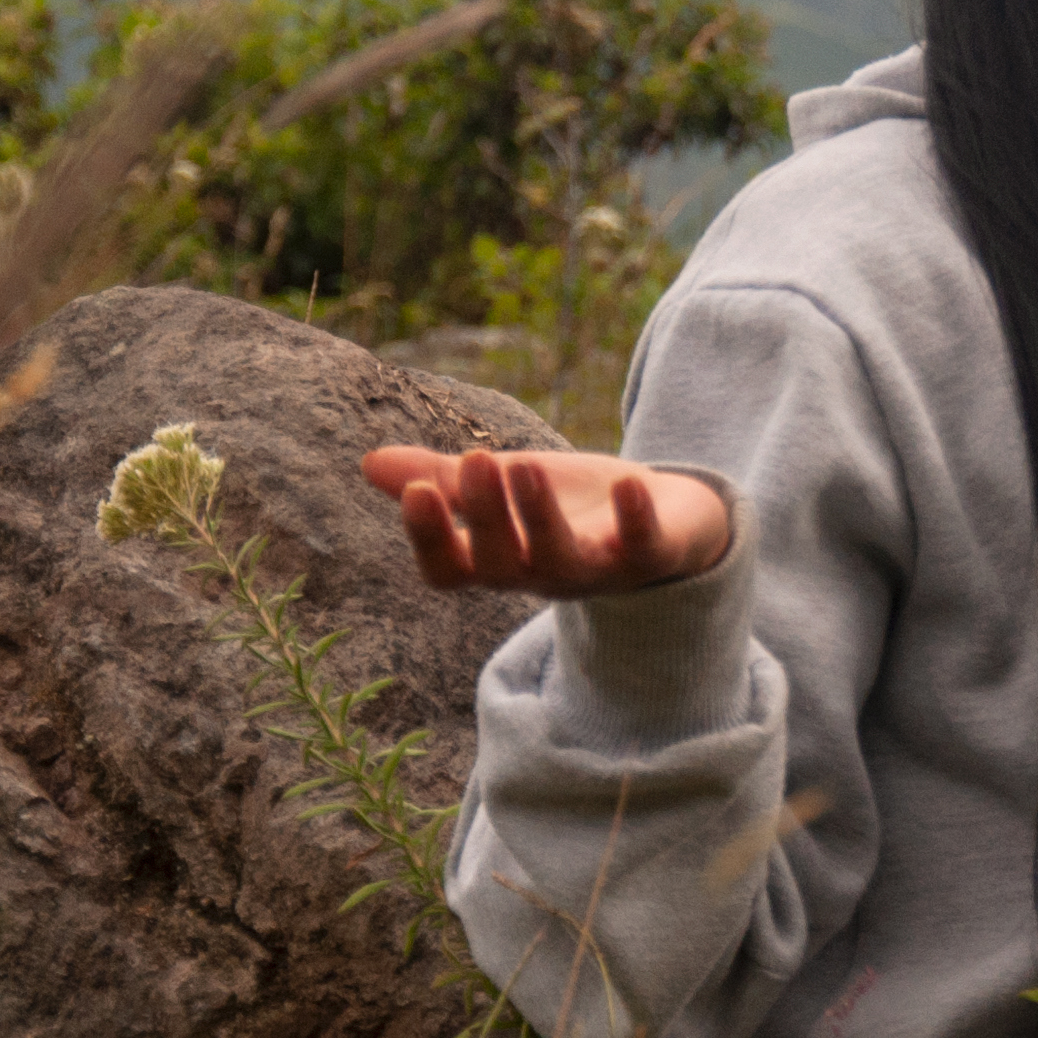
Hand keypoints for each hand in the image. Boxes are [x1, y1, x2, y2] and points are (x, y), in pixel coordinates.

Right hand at [359, 446, 730, 595]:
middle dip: (486, 516)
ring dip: (540, 517)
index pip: (450, 571)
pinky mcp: (652, 555)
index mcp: (502, 561)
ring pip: (562, 561)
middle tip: (474, 462)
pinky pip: (643, 549)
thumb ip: (446, 478)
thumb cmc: (573, 505)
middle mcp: (544, 575)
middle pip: (502, 565)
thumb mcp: (506, 486)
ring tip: (522, 464)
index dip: (430, 540)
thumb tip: (370, 462)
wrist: (668, 518)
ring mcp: (598, 571)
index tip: (416, 494)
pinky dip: (634, 519)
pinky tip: (627, 483)